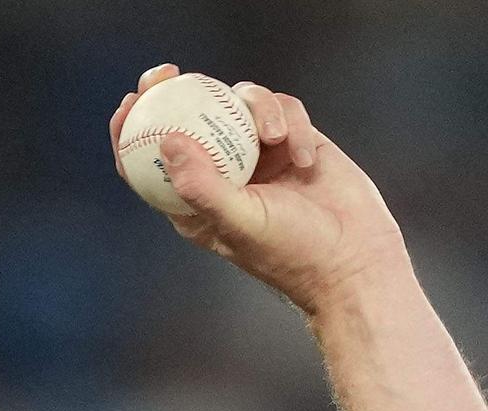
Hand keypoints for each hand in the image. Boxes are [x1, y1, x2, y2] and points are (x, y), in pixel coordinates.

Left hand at [110, 66, 402, 313]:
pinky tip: (306, 158)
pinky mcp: (294, 141)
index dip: (133, 127)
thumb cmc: (293, 253)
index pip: (149, 161)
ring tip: (276, 139)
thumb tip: (166, 142)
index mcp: (196, 200)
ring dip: (258, 109)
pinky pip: (284, 109)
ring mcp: (259, 154)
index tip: (133, 100)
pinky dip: (295, 125)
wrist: (355, 260)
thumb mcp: (240, 221)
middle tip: (170, 73)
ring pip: (240, 103)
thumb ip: (202, 185)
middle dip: (174, 90)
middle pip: (187, 118)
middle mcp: (224, 172)